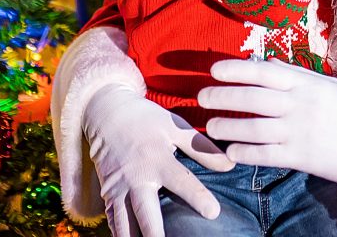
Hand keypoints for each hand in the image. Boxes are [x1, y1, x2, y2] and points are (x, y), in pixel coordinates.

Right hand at [83, 84, 234, 236]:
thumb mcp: (174, 125)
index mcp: (157, 157)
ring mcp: (118, 187)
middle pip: (146, 211)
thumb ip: (201, 147)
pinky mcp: (107, 194)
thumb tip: (230, 164)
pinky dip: (121, 234)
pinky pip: (113, 220)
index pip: (181, 181)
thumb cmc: (145, 119)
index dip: (198, 197)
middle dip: (155, 233)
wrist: (106, 111)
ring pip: (125, 222)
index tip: (213, 213)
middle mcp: (136, 176)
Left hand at [199, 58, 336, 184]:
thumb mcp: (323, 83)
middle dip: (223, 97)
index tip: (214, 70)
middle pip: (253, 99)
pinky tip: (230, 152)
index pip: (263, 72)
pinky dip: (245, 153)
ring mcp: (299, 132)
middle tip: (202, 97)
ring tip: (210, 127)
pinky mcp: (300, 157)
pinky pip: (266, 155)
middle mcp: (299, 105)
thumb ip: (292, 74)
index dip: (236, 69)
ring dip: (228, 128)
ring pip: (255, 128)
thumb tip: (262, 63)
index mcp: (304, 83)